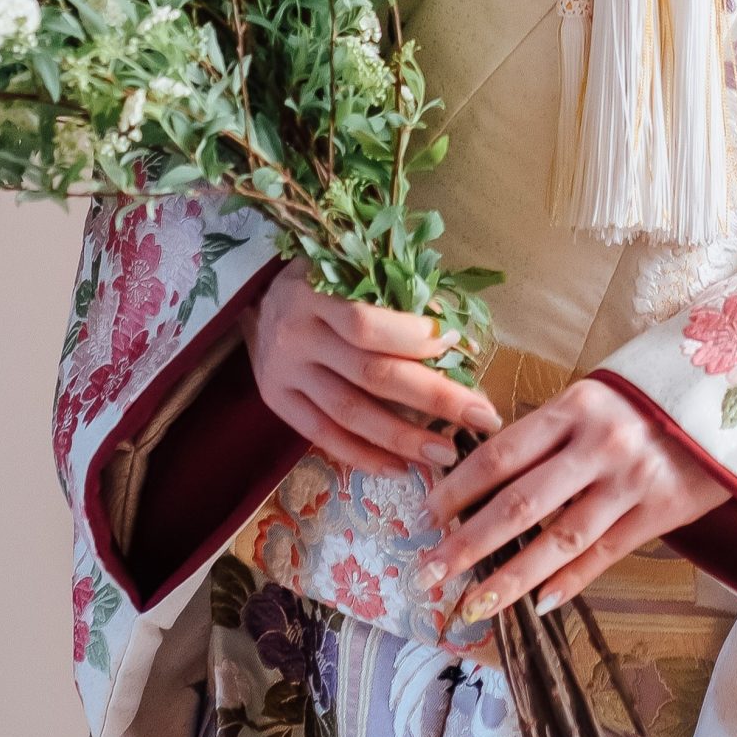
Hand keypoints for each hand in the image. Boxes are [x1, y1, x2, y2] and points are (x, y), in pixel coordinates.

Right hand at [247, 261, 500, 480]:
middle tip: (481, 417)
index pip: (366, 324)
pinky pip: (323, 436)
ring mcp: (283, 373)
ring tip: (445, 454)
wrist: (255, 300)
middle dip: (432, 398)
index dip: (414, 337)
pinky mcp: (277, 402)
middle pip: (369, 374)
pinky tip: (400, 469)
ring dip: (402, 438)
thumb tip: (455, 334)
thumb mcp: (348, 267)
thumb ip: (394, 293)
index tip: (457, 347)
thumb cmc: (321, 280)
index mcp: (314, 293)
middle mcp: (296, 336)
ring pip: (348, 413)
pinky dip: (362, 456)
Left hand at [415, 377, 727, 621]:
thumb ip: (547, 434)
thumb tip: (485, 478)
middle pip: (519, 504)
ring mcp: (630, 482)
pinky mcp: (661, 511)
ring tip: (474, 604)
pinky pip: (605, 553)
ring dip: (511, 578)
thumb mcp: (591, 398)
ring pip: (559, 540)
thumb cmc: (645, 398)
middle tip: (427, 573)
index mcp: (573, 408)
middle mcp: (598, 446)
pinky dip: (571, 581)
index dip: (458, 488)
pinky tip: (539, 604)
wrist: (728, 397)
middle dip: (467, 543)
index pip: (500, 454)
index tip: (427, 515)